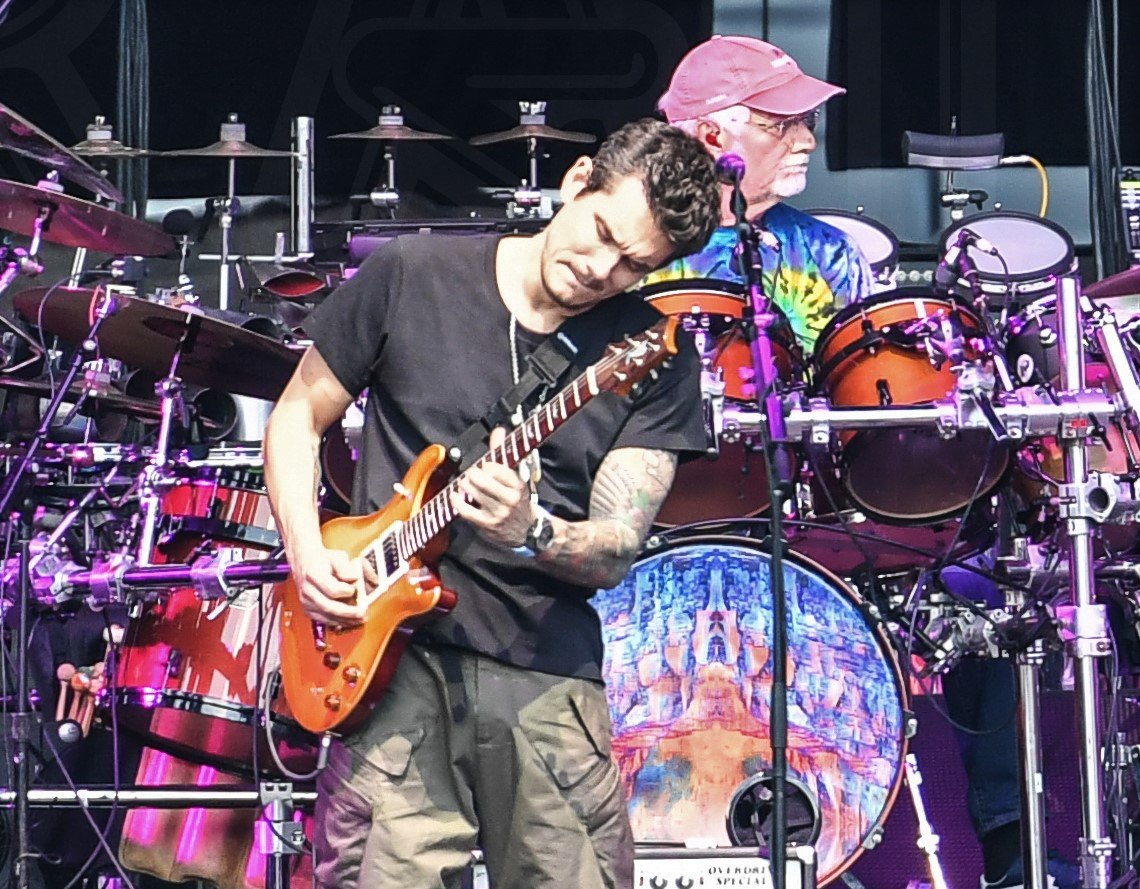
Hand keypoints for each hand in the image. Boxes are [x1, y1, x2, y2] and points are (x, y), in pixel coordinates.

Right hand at [290, 545, 366, 626]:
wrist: (305, 562)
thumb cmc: (324, 560)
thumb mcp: (337, 557)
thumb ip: (347, 567)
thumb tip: (354, 578)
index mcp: (314, 574)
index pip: (332, 589)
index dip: (346, 591)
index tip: (354, 589)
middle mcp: (307, 590)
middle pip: (328, 606)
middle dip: (348, 612)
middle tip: (363, 613)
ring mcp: (306, 602)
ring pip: (326, 616)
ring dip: (344, 620)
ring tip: (359, 620)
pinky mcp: (307, 609)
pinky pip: (323, 620)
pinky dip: (337, 623)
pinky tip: (348, 622)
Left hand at [451, 427, 533, 547]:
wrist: (527, 530)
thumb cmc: (519, 500)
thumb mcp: (516, 476)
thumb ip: (504, 453)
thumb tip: (498, 430)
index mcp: (518, 485)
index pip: (496, 468)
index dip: (485, 465)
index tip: (483, 466)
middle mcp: (509, 499)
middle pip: (481, 480)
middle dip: (472, 474)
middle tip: (471, 474)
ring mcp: (498, 513)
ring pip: (473, 492)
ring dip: (464, 485)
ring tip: (464, 483)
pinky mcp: (487, 524)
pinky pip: (466, 510)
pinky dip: (457, 501)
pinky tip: (455, 496)